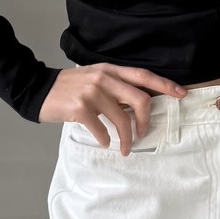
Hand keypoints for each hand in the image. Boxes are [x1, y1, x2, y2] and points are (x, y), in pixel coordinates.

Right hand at [37, 63, 186, 153]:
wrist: (38, 89)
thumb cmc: (69, 87)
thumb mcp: (94, 78)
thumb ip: (115, 86)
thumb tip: (139, 105)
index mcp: (110, 70)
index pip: (144, 76)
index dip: (165, 85)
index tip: (182, 95)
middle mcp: (104, 78)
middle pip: (140, 100)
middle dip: (146, 122)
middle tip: (142, 134)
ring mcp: (92, 92)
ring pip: (122, 120)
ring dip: (127, 139)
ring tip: (124, 148)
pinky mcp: (80, 108)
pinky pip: (102, 129)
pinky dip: (106, 140)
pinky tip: (104, 142)